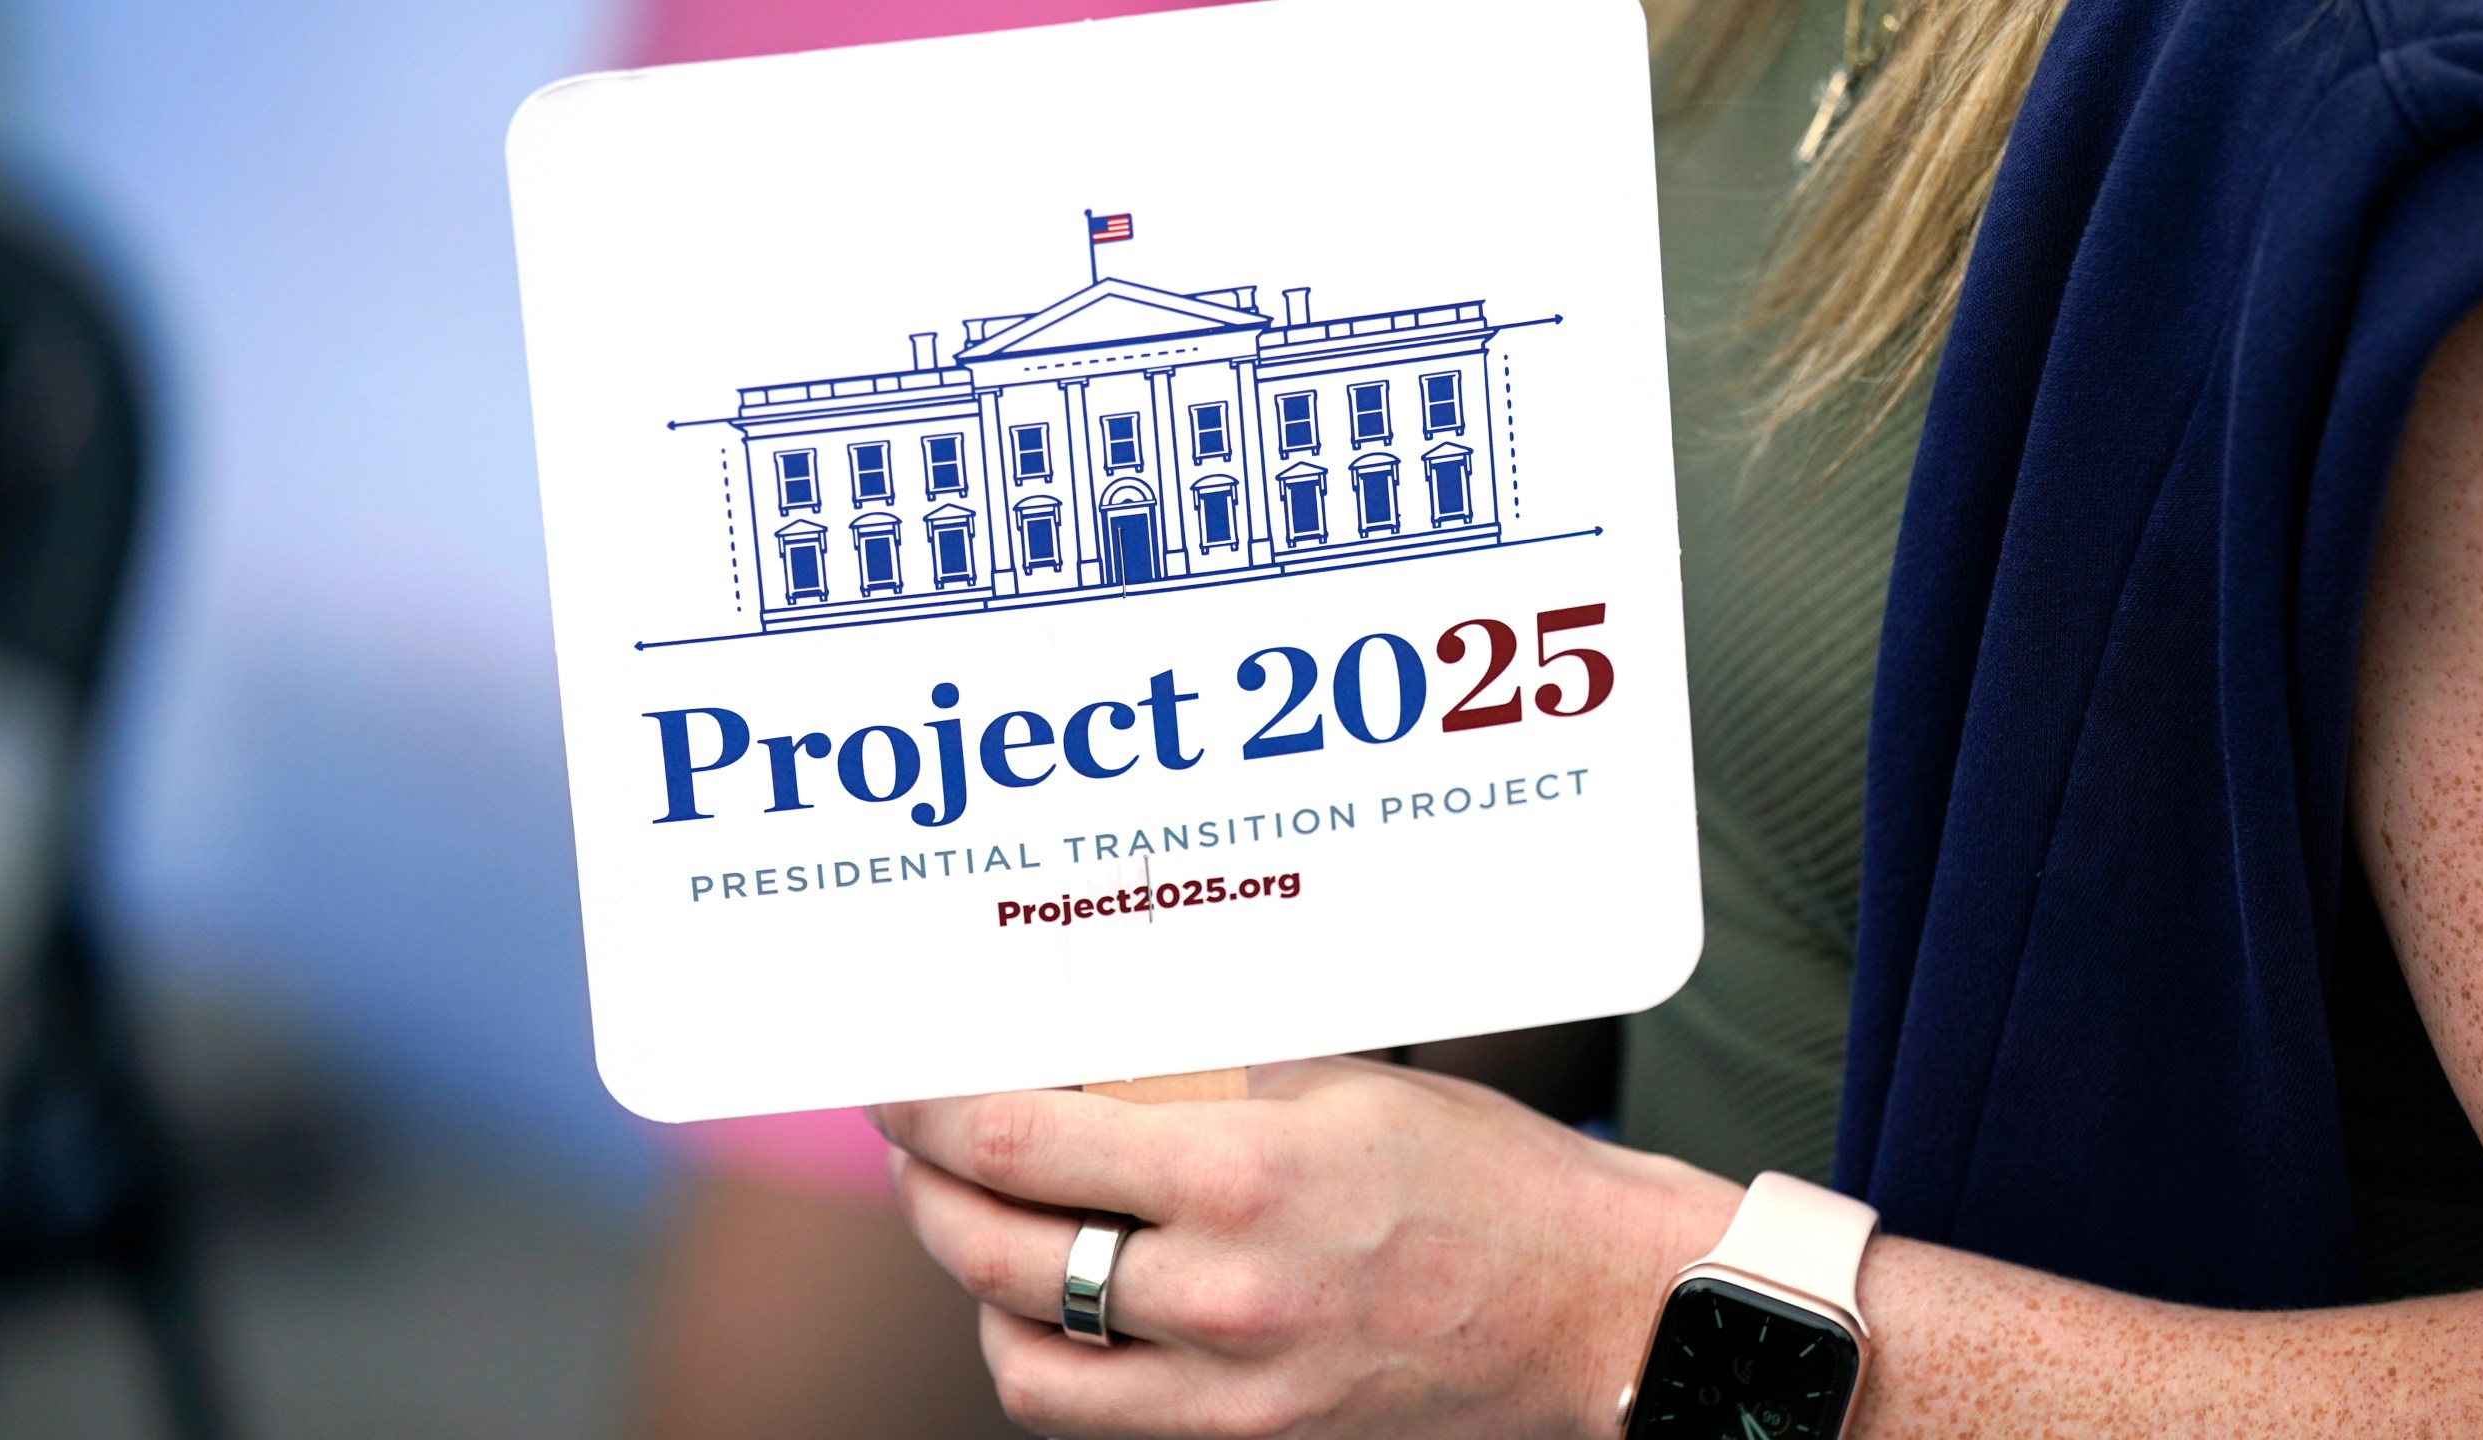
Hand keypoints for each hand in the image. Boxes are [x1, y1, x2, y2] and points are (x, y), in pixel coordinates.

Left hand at [871, 1057, 1739, 1439]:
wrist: (1591, 1305)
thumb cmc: (1484, 1173)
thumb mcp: (1337, 1082)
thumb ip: (1199, 1074)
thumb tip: (1079, 1050)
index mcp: (1243, 1175)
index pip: (1018, 1145)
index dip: (927, 1110)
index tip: (891, 1083)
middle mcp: (1219, 1294)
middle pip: (994, 1254)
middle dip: (928, 1191)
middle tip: (919, 1143)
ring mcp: (1229, 1387)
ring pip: (1021, 1357)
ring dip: (979, 1285)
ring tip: (984, 1221)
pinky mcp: (1247, 1438)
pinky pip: (1094, 1409)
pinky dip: (1049, 1353)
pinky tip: (1062, 1296)